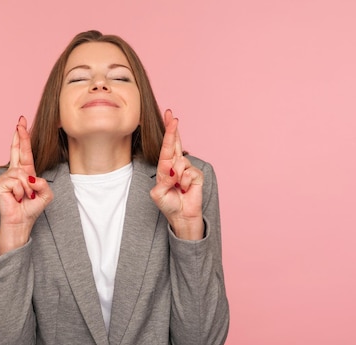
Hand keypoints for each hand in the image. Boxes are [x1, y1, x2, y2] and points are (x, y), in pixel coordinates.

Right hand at [0, 116, 52, 253]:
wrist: (21, 222)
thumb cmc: (31, 208)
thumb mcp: (46, 195)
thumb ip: (43, 183)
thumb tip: (30, 177)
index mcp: (26, 172)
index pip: (24, 152)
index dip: (23, 137)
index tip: (21, 123)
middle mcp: (15, 172)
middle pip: (17, 150)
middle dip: (19, 135)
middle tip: (20, 121)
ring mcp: (6, 177)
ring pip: (23, 174)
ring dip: (27, 189)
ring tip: (24, 197)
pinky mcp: (0, 184)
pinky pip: (16, 182)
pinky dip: (21, 192)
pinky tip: (17, 198)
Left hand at [150, 110, 203, 239]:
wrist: (181, 216)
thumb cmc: (168, 204)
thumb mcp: (158, 193)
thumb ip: (163, 179)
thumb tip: (172, 169)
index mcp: (165, 166)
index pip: (166, 146)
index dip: (168, 132)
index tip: (169, 117)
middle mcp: (176, 164)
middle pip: (175, 144)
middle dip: (173, 130)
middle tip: (172, 116)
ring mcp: (187, 169)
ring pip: (180, 163)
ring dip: (176, 177)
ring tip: (177, 187)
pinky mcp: (197, 175)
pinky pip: (189, 172)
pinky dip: (184, 182)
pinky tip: (185, 189)